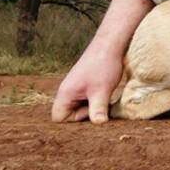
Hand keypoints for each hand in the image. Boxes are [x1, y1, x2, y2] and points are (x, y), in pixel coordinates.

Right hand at [51, 0, 153, 123]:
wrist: (111, 45)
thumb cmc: (103, 65)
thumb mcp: (101, 91)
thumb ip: (97, 110)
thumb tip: (99, 125)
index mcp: (65, 94)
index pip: (58, 118)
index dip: (74, 120)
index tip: (90, 112)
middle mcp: (68, 92)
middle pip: (69, 114)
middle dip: (85, 115)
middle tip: (101, 108)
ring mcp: (77, 88)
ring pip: (81, 107)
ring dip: (94, 108)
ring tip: (106, 100)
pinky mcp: (87, 85)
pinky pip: (88, 100)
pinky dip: (97, 101)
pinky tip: (108, 96)